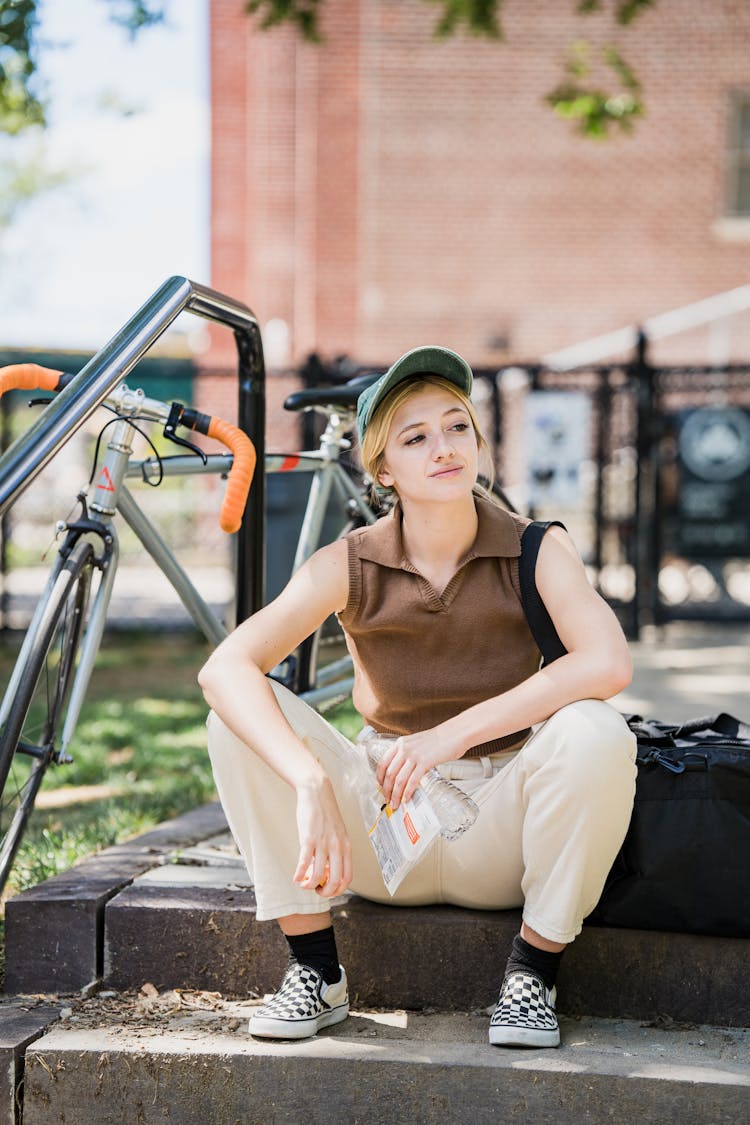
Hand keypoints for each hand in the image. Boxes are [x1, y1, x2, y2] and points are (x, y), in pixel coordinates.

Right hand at [292, 774, 351, 898]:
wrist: (317, 792)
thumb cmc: (326, 813)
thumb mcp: (338, 833)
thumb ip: (337, 850)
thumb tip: (329, 870)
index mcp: (346, 846)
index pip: (347, 878)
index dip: (338, 890)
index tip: (328, 889)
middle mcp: (337, 847)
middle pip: (335, 881)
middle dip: (325, 892)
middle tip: (316, 890)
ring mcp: (323, 843)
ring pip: (318, 875)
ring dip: (309, 885)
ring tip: (303, 883)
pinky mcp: (308, 838)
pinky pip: (304, 863)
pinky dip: (298, 875)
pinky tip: (295, 877)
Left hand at [375, 728, 460, 808]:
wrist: (454, 734)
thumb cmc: (439, 740)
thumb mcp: (417, 743)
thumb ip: (408, 755)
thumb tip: (403, 773)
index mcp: (400, 743)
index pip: (383, 762)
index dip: (379, 777)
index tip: (380, 786)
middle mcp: (404, 749)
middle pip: (389, 773)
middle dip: (386, 790)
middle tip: (387, 800)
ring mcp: (414, 755)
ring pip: (399, 779)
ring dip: (395, 794)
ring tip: (395, 804)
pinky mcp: (425, 762)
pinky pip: (412, 781)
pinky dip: (407, 792)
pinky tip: (406, 799)